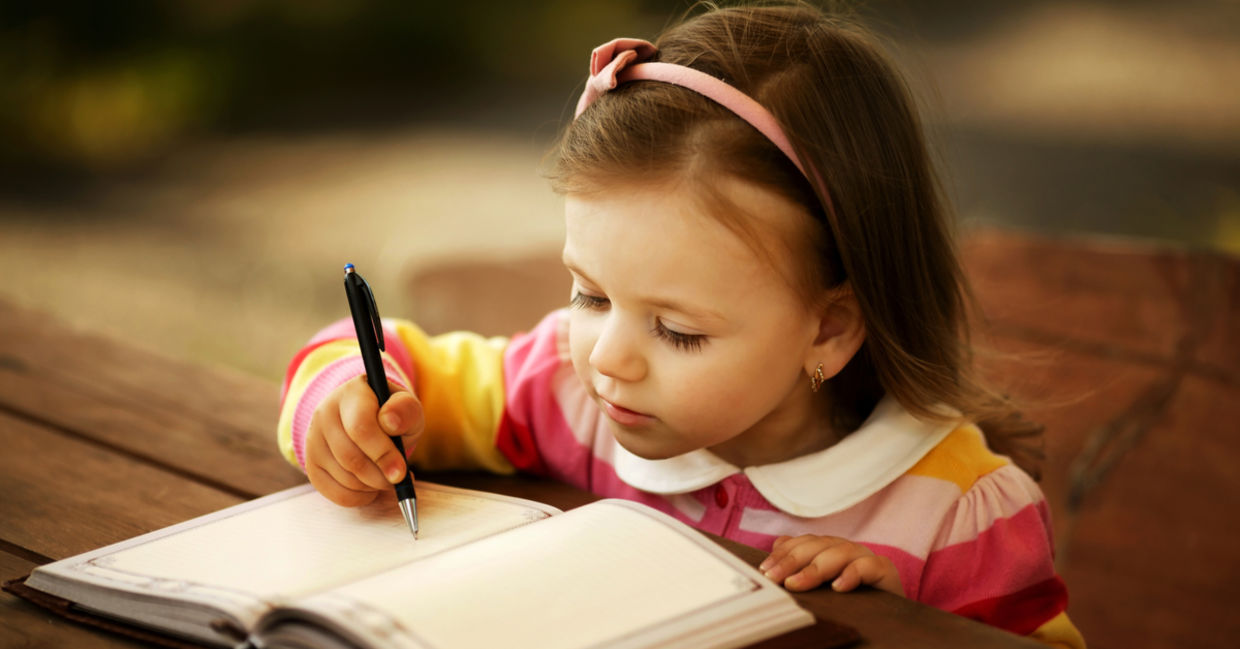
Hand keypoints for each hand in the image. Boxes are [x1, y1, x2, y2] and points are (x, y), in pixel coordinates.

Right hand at [304, 376, 424, 506]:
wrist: (367, 419)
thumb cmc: (392, 415)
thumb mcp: (406, 407)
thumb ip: (406, 411)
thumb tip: (391, 423)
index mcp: (352, 393)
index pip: (360, 427)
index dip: (383, 453)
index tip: (402, 472)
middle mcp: (325, 413)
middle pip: (350, 457)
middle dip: (380, 476)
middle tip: (398, 478)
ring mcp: (313, 439)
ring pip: (343, 476)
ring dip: (372, 486)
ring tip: (387, 477)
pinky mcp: (311, 463)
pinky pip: (334, 492)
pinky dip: (359, 497)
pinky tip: (372, 487)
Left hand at [759, 534, 903, 594]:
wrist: (889, 618)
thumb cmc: (849, 604)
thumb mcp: (820, 588)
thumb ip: (799, 572)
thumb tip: (769, 565)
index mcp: (827, 549)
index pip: (802, 543)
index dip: (782, 553)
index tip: (764, 570)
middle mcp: (845, 549)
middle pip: (816, 545)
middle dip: (792, 560)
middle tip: (773, 578)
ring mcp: (865, 557)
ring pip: (839, 552)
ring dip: (815, 568)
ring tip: (795, 585)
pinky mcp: (885, 570)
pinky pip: (869, 566)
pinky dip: (853, 573)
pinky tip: (838, 587)